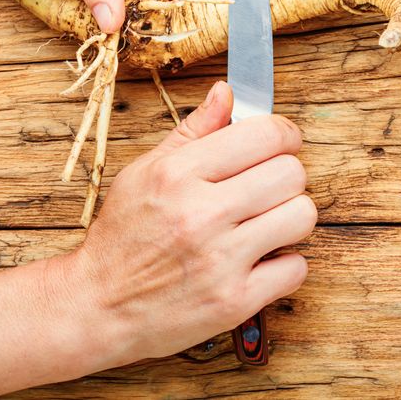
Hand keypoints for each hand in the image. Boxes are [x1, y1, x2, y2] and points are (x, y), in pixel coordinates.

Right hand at [66, 82, 316, 365]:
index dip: (285, 135)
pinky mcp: (235, 301)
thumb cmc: (124, 238)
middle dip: (286, 177)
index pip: (266, 135)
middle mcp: (201, 213)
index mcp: (179, 173)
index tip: (281, 144)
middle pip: (292, 173)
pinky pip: (296, 268)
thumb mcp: (145, 172)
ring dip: (291, 218)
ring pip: (302, 216)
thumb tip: (226, 92)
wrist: (98, 308)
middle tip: (267, 188)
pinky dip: (285, 265)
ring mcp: (220, 260)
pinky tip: (260, 260)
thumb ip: (193, 131)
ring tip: (265, 223)